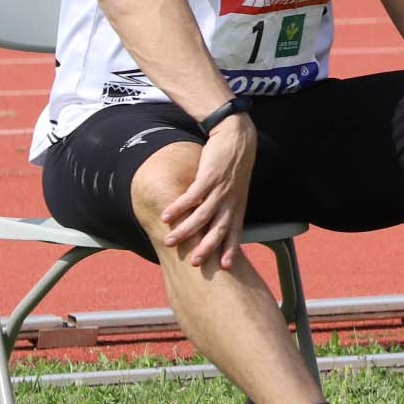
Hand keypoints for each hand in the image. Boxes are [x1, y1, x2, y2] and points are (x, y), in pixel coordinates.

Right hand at [161, 115, 257, 270]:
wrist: (237, 136)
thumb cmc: (233, 166)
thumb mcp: (235, 190)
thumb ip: (226, 207)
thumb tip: (213, 225)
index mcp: (238, 206)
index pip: (235, 232)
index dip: (230, 249)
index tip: (224, 267)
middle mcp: (230, 200)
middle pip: (219, 229)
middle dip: (207, 247)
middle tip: (194, 262)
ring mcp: (220, 189)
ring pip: (202, 215)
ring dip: (185, 230)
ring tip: (169, 241)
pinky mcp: (209, 176)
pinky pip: (192, 195)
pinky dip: (179, 206)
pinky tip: (166, 215)